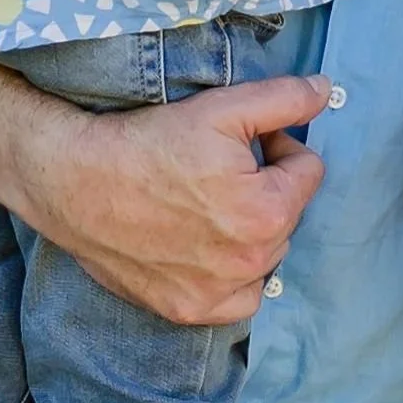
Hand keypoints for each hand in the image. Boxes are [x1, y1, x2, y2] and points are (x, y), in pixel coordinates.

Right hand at [21, 73, 333, 324]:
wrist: (75, 182)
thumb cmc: (149, 141)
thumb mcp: (223, 107)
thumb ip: (286, 99)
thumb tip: (327, 91)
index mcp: (269, 212)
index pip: (309, 170)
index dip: (278, 146)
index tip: (241, 141)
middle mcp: (251, 263)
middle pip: (289, 213)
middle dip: (267, 187)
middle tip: (218, 171)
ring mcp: (219, 294)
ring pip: (266, 254)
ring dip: (251, 230)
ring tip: (205, 205)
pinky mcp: (188, 311)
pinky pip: (239, 298)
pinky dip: (232, 276)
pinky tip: (203, 247)